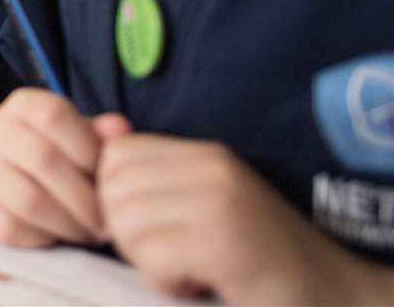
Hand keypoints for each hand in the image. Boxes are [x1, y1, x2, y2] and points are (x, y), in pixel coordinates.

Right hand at [0, 88, 128, 247]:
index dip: (87, 150)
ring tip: (86, 234)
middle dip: (84, 200)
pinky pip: (7, 226)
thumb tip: (120, 128)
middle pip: (41, 158)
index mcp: (23, 104)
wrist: (13, 177)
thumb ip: (102, 136)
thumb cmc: (59, 157)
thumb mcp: (82, 140)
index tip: (110, 181)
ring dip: (66, 224)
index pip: (53, 116)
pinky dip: (40, 238)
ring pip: (26, 198)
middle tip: (106, 225)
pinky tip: (55, 236)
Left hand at [100, 134, 392, 304]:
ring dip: (146, 261)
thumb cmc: (258, 259)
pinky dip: (167, 282)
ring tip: (190, 269)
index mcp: (205, 154)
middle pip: (111, 190)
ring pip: (125, 225)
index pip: (115, 155)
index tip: (150, 228)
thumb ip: (156, 180)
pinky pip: (152, 259)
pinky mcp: (223, 242)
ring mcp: (219, 202)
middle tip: (171, 255)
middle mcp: (212, 168)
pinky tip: (202, 285)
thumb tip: (95, 140)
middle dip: (126, 233)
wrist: (335, 296)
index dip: (115, 198)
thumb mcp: (206, 205)